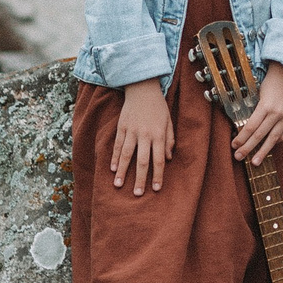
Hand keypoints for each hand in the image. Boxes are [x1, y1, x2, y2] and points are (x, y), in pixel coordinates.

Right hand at [112, 80, 172, 194]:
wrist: (142, 89)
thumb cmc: (158, 107)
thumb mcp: (169, 122)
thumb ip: (169, 140)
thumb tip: (168, 159)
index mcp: (158, 135)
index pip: (159, 160)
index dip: (157, 175)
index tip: (156, 189)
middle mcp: (145, 135)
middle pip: (142, 161)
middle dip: (140, 179)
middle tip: (137, 194)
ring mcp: (131, 131)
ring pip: (126, 155)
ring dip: (123, 171)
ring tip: (119, 185)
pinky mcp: (121, 127)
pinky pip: (118, 145)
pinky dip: (115, 158)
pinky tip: (113, 169)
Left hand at [233, 64, 282, 164]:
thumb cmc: (269, 85)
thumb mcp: (257, 96)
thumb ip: (253, 113)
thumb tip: (243, 132)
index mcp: (266, 106)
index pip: (251, 127)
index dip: (242, 138)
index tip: (234, 145)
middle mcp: (278, 113)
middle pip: (260, 135)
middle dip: (248, 148)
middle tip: (239, 157)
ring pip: (273, 139)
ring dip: (263, 151)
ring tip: (255, 161)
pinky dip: (275, 142)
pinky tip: (268, 147)